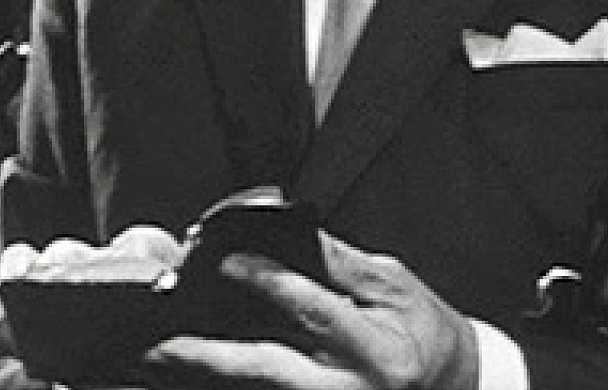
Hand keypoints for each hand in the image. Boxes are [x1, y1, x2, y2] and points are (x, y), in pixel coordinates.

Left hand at [139, 235, 478, 389]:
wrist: (451, 381)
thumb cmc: (419, 326)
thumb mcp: (391, 284)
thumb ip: (336, 263)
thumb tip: (279, 233)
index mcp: (376, 349)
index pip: (312, 310)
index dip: (266, 281)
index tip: (222, 259)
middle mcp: (349, 388)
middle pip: (268, 370)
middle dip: (208, 356)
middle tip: (157, 341)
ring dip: (206, 374)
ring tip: (156, 355)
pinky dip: (229, 383)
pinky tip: (191, 369)